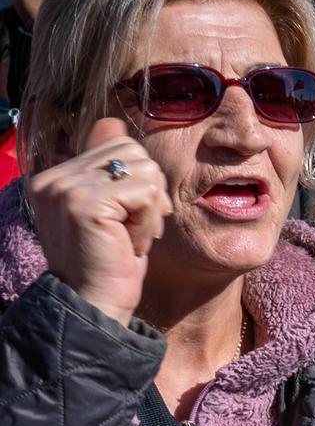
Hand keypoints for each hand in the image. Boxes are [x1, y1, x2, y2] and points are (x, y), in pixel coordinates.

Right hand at [25, 119, 170, 325]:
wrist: (95, 303)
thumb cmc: (109, 260)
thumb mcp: (114, 207)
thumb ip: (110, 167)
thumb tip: (110, 123)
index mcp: (54, 176)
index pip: (116, 143)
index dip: (138, 179)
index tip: (129, 215)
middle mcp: (52, 178)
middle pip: (133, 151)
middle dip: (148, 192)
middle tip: (133, 228)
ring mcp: (64, 189)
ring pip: (144, 169)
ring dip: (150, 208)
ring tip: (130, 235)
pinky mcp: (84, 204)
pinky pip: (146, 192)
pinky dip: (149, 219)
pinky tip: (131, 242)